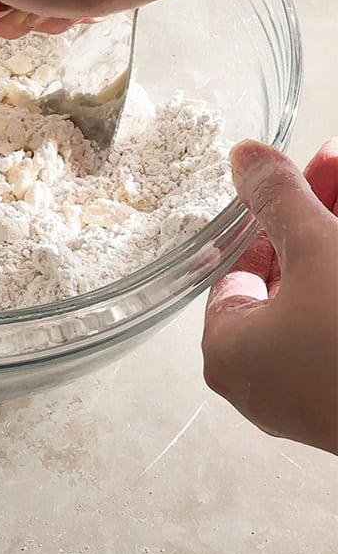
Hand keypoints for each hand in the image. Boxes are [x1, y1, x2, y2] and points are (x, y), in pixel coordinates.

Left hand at [202, 138, 337, 453]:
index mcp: (227, 351)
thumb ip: (281, 201)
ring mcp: (309, 397)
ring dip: (337, 249)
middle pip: (289, 280)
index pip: (243, 266)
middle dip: (322, 223)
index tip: (313, 176)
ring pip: (321, 302)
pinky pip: (336, 332)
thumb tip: (246, 156)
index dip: (280, 216)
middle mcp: (261, 383)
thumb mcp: (319, 251)